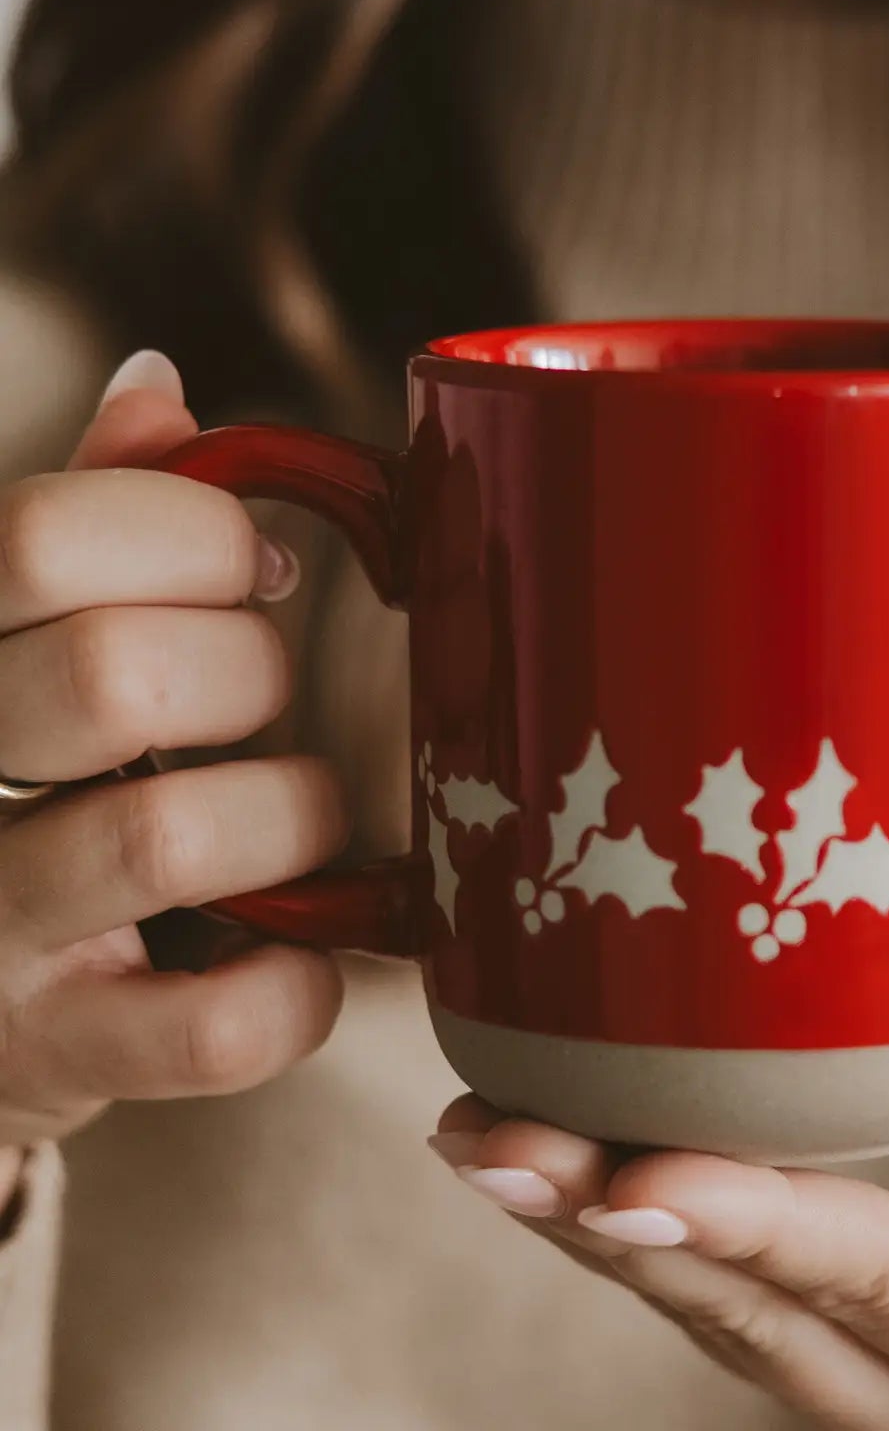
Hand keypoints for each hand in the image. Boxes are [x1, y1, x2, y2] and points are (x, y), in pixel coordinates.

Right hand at [0, 352, 347, 1149]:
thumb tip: (160, 387)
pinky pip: (218, 1024)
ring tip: (298, 818)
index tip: (261, 566)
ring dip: (293, 815)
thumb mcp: (25, 650)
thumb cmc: (27, 799)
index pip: (40, 537)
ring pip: (170, 837)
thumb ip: (82, 535)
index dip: (195, 531)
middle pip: (114, 673)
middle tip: (270, 696)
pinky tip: (303, 950)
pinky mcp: (56, 1058)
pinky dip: (301, 984)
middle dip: (252, 670)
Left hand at [432, 996, 888, 1430]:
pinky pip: (715, 1287)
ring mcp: (862, 1387)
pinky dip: (623, 1222)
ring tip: (479, 1141)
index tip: (633, 1181)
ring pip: (708, 1309)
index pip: (883, 1285)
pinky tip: (544, 1158)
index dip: (758, 1228)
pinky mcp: (830, 1346)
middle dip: (613, 1223)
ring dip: (585, 1224)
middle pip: (751, 1311)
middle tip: (491, 1143)